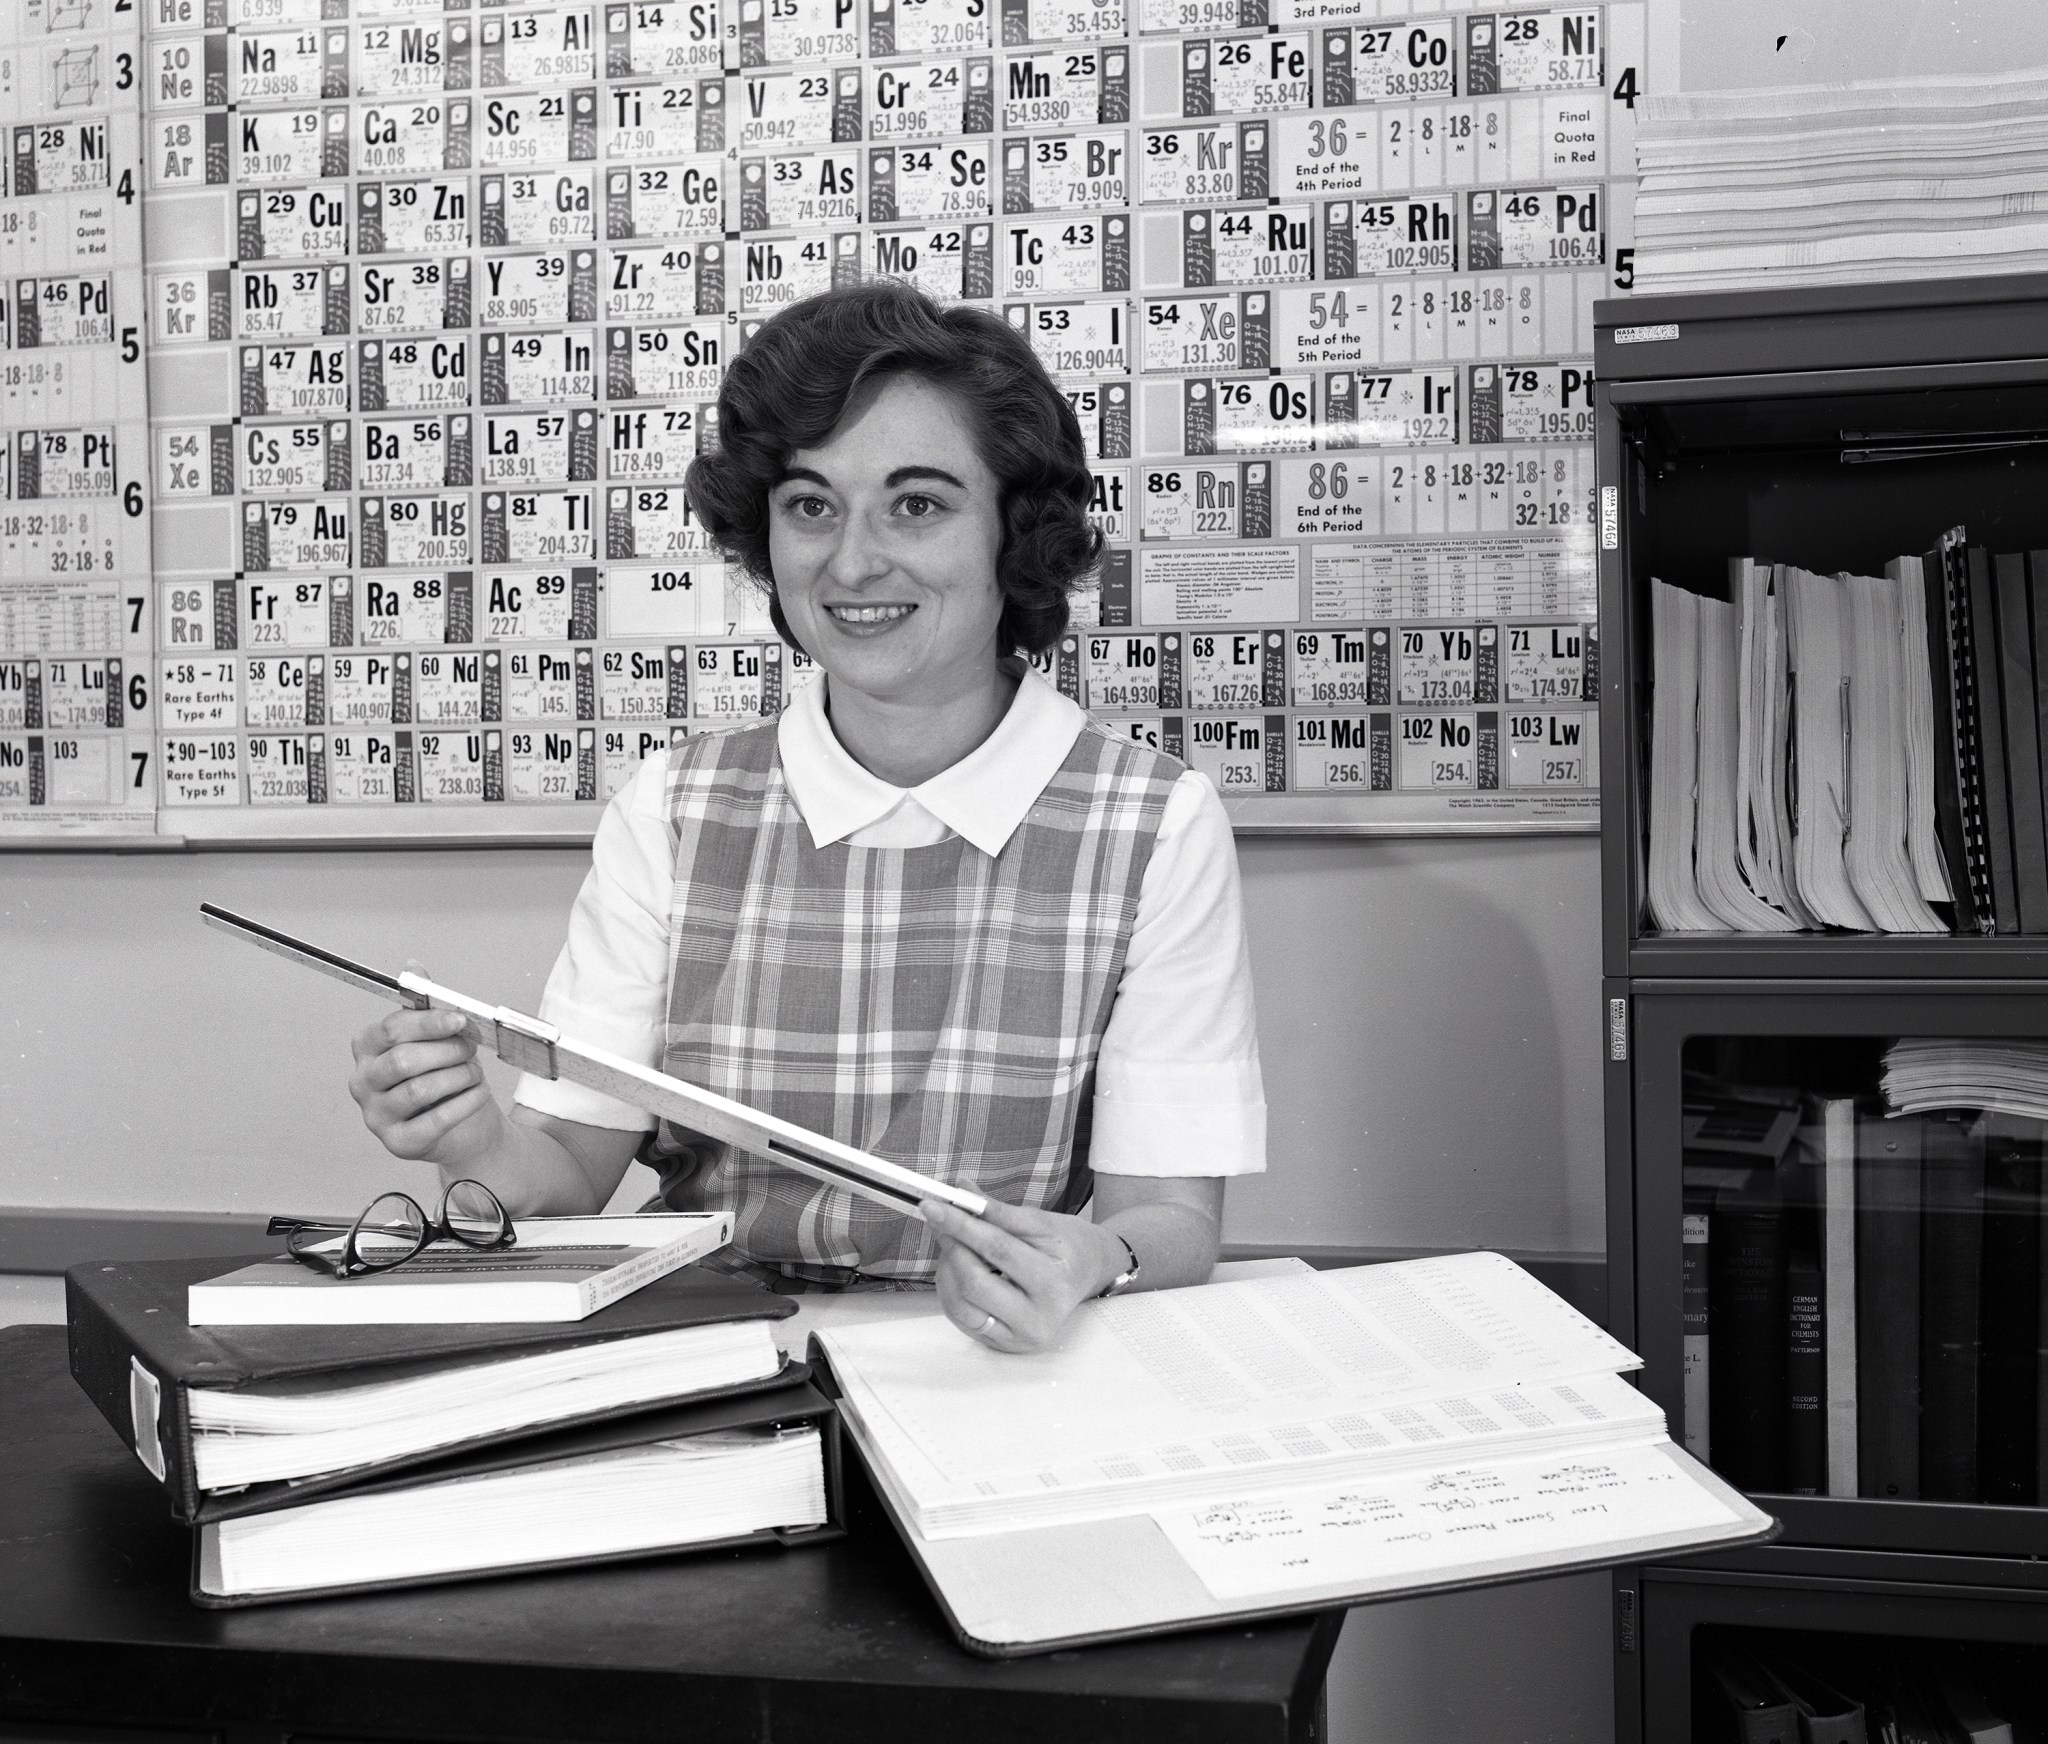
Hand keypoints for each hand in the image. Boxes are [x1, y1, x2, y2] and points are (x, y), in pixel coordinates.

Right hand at [348, 993, 503, 1169]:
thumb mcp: (437, 1038)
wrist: (465, 1127)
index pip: (391, 1029)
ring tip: (475, 1073)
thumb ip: (423, 1006)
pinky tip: (477, 1094)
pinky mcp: (398, 1144)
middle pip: (403, 1060)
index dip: (429, 1023)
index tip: (460, 1020)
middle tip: (471, 1048)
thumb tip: (413, 966)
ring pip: (419, 1090)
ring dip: (458, 1076)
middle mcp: (363, 1082)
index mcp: (367, 1049)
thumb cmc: (447, 1077)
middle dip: (447, 1051)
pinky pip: (435, 1121)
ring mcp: (376, 1116)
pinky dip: (464, 1103)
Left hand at [920, 1197, 1128, 1353]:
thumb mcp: (1040, 1222)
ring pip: (959, 1304)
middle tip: (941, 1221)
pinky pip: (960, 1317)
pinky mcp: (1002, 1344)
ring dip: (947, 1268)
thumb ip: (997, 1210)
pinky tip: (960, 1268)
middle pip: (973, 1282)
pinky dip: (951, 1288)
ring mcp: (1018, 1339)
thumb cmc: (1066, 1245)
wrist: (1086, 1274)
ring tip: (956, 1244)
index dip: (960, 1225)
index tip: (933, 1206)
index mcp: (1053, 1284)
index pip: (996, 1250)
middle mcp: (1037, 1320)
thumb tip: (959, 1192)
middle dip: (951, 1247)